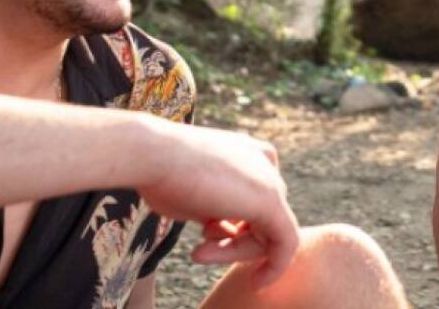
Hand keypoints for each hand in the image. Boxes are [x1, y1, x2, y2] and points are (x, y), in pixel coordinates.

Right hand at [135, 120, 299, 288]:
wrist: (152, 155)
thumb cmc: (162, 174)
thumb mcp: (194, 195)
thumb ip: (215, 210)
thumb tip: (221, 227)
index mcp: (247, 154)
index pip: (250, 202)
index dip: (232, 229)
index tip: (205, 242)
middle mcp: (264, 162)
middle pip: (259, 217)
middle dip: (231, 242)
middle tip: (198, 253)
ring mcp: (270, 179)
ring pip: (269, 232)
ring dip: (235, 253)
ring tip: (199, 253)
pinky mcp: (272, 201)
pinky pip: (285, 242)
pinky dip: (275, 266)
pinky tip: (257, 283)